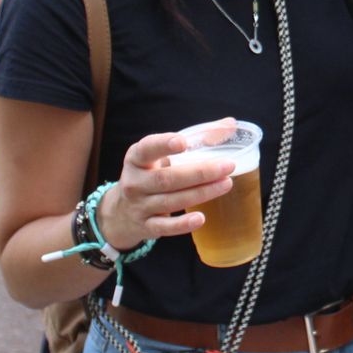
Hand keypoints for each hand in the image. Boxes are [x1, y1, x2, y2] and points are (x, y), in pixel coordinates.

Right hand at [95, 119, 238, 249]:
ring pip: (170, 201)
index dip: (163, 144)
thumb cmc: (151, 174)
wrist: (122, 212)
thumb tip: (230, 124)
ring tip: (226, 184)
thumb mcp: (161, 155)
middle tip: (228, 166)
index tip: (183, 142)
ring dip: (201, 193)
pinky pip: (164, 227)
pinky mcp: (145, 226)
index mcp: (137, 158)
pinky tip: (200, 218)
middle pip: (166, 178)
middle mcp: (135, 182)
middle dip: (199, 172)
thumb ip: (195, 139)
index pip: (147, 149)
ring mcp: (139, 205)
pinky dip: (182, 224)